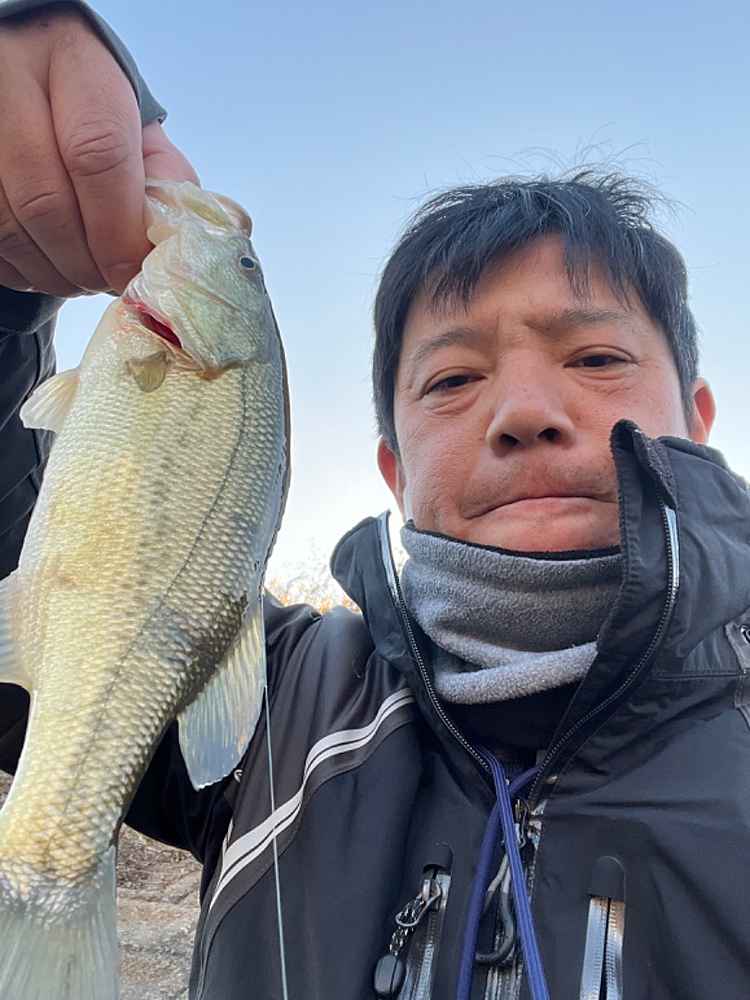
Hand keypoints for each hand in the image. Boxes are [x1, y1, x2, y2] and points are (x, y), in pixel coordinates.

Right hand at [0, 5, 198, 296]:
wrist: (28, 79)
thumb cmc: (94, 110)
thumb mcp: (137, 127)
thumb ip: (166, 178)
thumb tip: (178, 242)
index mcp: (73, 62)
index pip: (97, 155)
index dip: (118, 231)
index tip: (134, 271)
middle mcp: (10, 81)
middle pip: (47, 201)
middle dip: (87, 262)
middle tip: (109, 282)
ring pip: (9, 226)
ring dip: (53, 272)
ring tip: (83, 278)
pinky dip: (22, 269)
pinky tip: (49, 265)